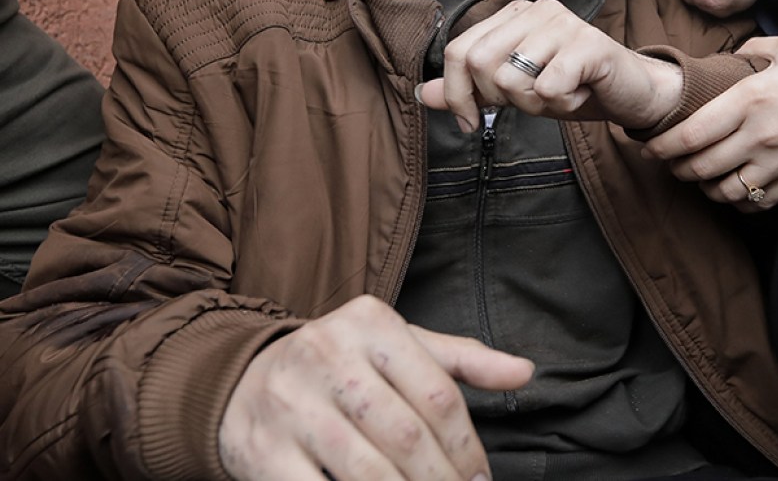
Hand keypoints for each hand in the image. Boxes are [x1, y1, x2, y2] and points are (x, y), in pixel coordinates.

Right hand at [218, 295, 532, 480]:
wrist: (240, 377)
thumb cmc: (340, 365)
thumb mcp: (397, 346)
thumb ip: (461, 361)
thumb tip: (525, 372)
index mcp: (369, 324)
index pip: (437, 394)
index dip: (466, 447)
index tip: (480, 479)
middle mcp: (327, 355)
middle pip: (406, 435)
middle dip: (441, 480)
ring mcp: (290, 403)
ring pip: (365, 469)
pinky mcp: (260, 449)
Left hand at [417, 0, 683, 133]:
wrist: (629, 92)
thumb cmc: (572, 86)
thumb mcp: (513, 90)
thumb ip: (470, 89)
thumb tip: (422, 94)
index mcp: (514, 14)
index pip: (460, 50)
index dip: (458, 94)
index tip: (470, 122)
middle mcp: (537, 9)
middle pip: (480, 64)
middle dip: (500, 99)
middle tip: (532, 100)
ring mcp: (565, 23)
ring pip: (512, 79)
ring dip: (535, 104)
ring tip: (561, 92)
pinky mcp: (590, 45)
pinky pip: (548, 89)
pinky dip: (562, 104)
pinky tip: (580, 92)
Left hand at [642, 34, 777, 210]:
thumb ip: (751, 51)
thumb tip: (726, 57)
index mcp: (751, 99)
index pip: (691, 134)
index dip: (662, 146)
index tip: (649, 146)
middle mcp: (760, 136)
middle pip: (700, 167)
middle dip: (676, 168)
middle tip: (669, 161)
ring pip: (724, 191)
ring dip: (704, 187)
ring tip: (698, 175)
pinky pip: (754, 203)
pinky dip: (736, 201)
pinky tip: (731, 187)